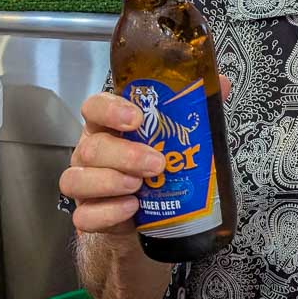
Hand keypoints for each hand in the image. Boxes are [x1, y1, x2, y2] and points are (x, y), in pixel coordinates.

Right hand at [60, 77, 230, 234]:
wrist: (149, 211)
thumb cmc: (156, 163)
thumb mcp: (174, 135)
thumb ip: (193, 107)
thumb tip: (220, 83)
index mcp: (108, 125)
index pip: (94, 106)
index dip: (110, 110)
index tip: (136, 118)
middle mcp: (90, 150)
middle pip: (92, 146)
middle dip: (125, 155)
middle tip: (156, 163)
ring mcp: (84, 183)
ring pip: (76, 179)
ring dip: (110, 182)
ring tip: (139, 186)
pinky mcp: (87, 213)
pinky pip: (85, 214)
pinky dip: (107, 212)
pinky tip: (131, 208)